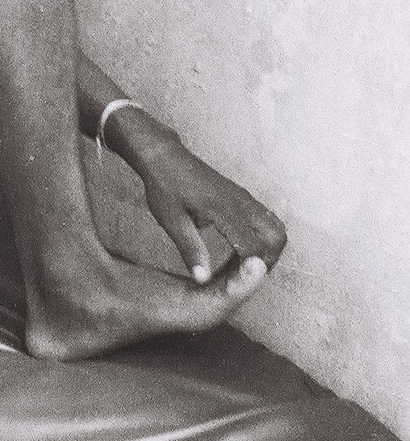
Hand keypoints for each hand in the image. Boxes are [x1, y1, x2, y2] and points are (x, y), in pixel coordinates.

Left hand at [131, 123, 286, 284]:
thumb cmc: (164, 187)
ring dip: (269, 249)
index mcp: (222, 208)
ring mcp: (244, 197)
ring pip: (276, 227)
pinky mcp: (242, 196)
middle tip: (246, 278)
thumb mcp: (171, 221)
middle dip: (268, 261)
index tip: (236, 284)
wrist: (165, 156)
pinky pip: (266, 219)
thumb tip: (202, 280)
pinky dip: (265, 238)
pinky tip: (244, 251)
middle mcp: (240, 201)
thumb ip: (190, 250)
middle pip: (276, 236)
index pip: (252, 246)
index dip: (249, 270)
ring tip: (245, 267)